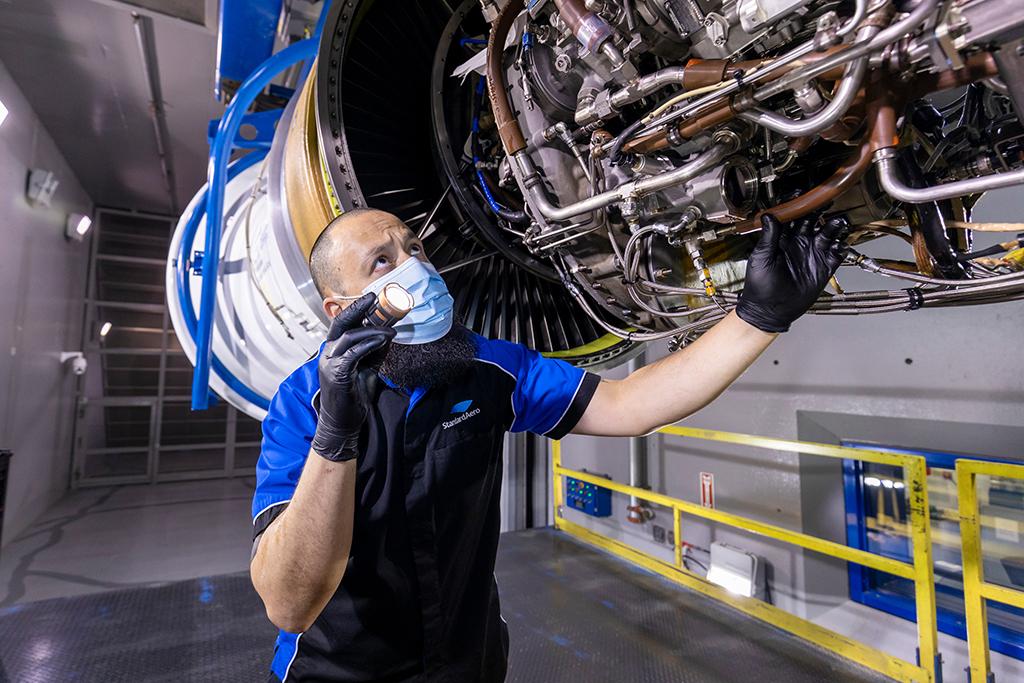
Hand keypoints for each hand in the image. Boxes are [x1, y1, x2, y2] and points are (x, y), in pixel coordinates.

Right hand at [310, 293, 395, 461]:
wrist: (343, 423)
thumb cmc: (353, 396)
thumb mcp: (368, 368)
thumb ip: (375, 351)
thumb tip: (388, 334)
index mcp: (334, 349)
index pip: (343, 323)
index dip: (356, 309)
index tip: (372, 298)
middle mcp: (328, 353)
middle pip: (341, 323)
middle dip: (358, 308)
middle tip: (374, 298)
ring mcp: (330, 363)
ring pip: (349, 337)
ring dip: (372, 330)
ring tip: (391, 330)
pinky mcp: (336, 374)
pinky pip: (353, 354)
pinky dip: (369, 345)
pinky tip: (382, 341)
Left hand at [736, 213, 849, 332]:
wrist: (769, 310)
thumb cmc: (760, 286)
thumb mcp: (761, 258)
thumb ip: (769, 237)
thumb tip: (769, 215)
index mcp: (782, 239)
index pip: (792, 216)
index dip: (797, 205)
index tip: (801, 194)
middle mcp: (799, 243)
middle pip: (812, 220)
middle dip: (819, 210)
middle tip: (826, 201)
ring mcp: (812, 254)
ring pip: (827, 234)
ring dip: (834, 226)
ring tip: (838, 222)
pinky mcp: (823, 267)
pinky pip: (836, 253)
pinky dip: (841, 247)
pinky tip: (841, 243)